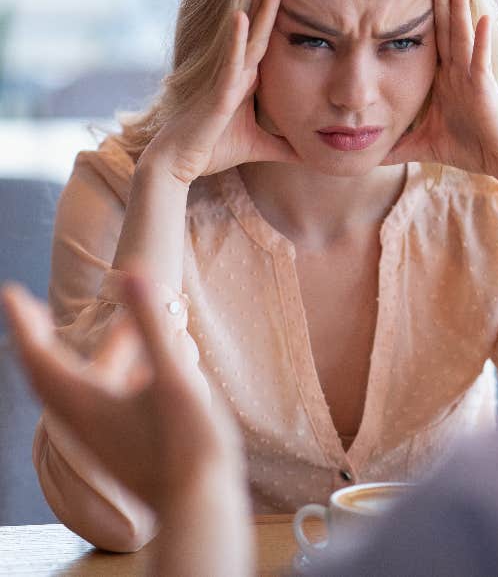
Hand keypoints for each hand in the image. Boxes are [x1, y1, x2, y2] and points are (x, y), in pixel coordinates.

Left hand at [2, 274, 243, 514]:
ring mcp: (101, 436)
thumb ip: (150, 324)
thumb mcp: (170, 376)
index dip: (24, 323)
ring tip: (96, 331)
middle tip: (29, 311)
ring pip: (70, 389)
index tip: (12, 293)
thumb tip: (131, 272)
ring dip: (69, 357)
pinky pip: (93, 402)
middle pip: (44, 375)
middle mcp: (83, 420)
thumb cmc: (185, 443)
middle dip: (35, 340)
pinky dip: (96, 376)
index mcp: (86, 402)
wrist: (199, 505)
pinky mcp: (119, 445)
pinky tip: (132, 370)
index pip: (39, 356)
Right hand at [146, 0, 295, 184]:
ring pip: (246, 36)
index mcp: (245, 80)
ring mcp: (225, 77)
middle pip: (258, 30)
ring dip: (258, 6)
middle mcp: (236, 72)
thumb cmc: (212, 149)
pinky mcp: (217, 90)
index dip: (279, 18)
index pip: (267, 43)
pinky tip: (242, 15)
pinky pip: (229, 60)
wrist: (179, 164)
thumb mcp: (259, 147)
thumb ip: (285, 147)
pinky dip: (235, 38)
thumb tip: (311, 155)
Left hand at [382, 0, 497, 187]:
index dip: (420, 14)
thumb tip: (365, 156)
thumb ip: (396, 147)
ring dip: (460, 6)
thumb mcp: (422, 145)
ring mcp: (473, 77)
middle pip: (447, 28)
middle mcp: (459, 71)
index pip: (430, 39)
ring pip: (464, 35)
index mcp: (445, 78)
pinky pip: (481, 61)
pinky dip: (481, 41)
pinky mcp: (486, 90)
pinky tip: (482, 18)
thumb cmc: (469, 149)